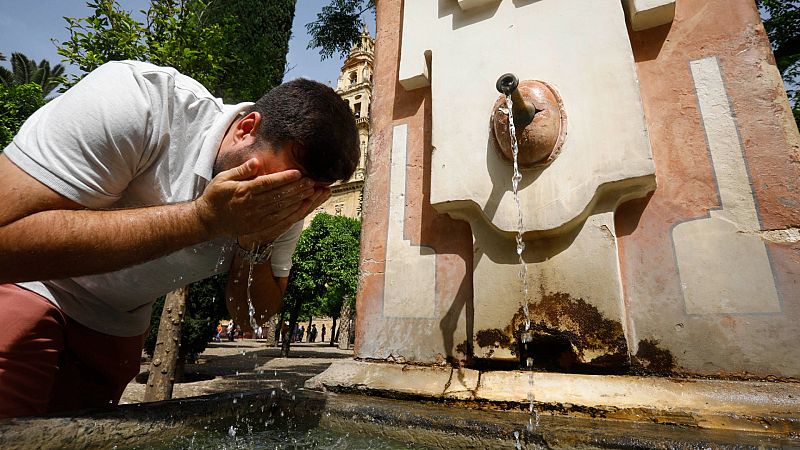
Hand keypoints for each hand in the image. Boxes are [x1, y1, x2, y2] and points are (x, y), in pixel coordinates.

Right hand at [193, 158, 315, 237]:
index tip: (297, 173)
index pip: (267, 183)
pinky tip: (302, 206)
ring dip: (298, 200)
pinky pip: (279, 220)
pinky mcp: (259, 227)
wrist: (208, 220)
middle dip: (296, 188)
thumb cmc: (215, 196)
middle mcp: (251, 205)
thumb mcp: (223, 178)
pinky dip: (292, 213)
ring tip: (311, 192)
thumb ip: (241, 171)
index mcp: (243, 191)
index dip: (284, 178)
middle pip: (278, 196)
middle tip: (312, 181)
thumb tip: (256, 161)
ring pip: (281, 208)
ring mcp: (256, 218)